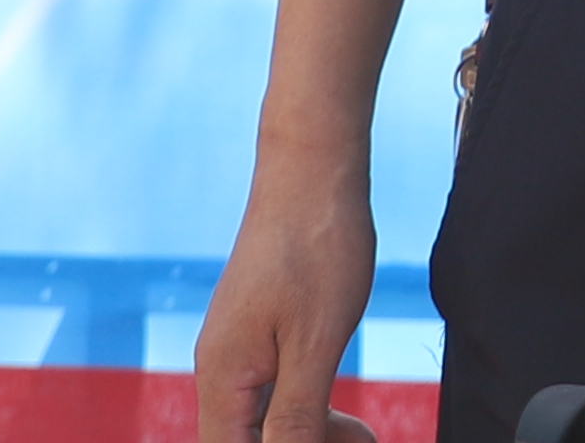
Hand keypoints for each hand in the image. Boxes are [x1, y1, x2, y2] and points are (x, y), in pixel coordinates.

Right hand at [191, 131, 377, 442]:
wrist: (313, 168)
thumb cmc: (317, 246)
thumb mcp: (315, 344)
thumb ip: (297, 417)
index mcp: (223, 379)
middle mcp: (220, 370)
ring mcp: (239, 352)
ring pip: (264, 425)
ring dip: (311, 440)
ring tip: (364, 439)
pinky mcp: (260, 336)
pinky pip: (276, 396)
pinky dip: (312, 414)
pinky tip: (349, 422)